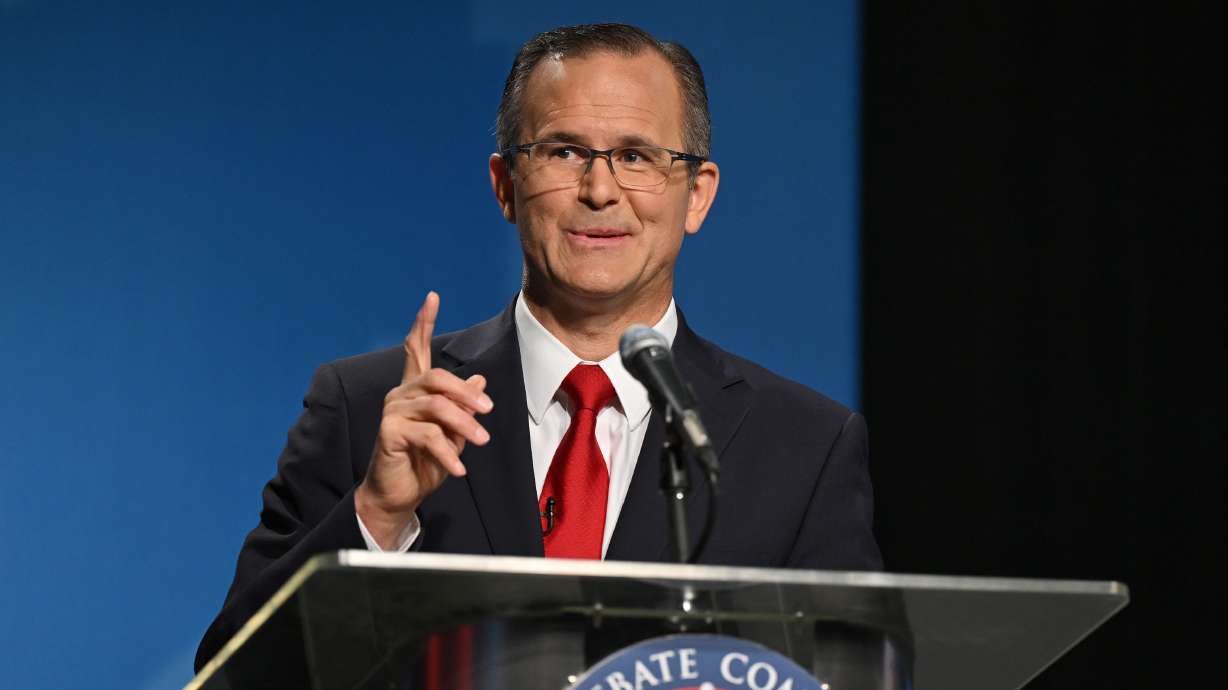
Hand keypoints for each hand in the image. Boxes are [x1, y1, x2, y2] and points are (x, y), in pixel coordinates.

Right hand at [355, 291, 493, 548]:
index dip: (423, 323)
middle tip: (488, 411)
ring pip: (436, 407)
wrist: (399, 494)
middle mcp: (401, 394)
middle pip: (436, 377)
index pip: (416, 349)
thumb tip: (480, 381)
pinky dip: (448, 453)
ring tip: (481, 441)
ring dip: (464, 424)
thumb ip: (462, 407)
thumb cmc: (425, 462)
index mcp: (415, 390)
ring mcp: (393, 411)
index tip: (432, 297)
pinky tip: (459, 469)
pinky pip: (427, 436)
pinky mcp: (389, 432)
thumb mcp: (452, 433)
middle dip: (465, 393)